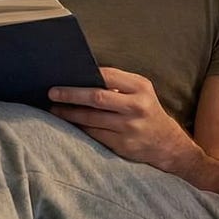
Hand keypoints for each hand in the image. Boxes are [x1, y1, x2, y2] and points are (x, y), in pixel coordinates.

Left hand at [48, 67, 195, 168]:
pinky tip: (68, 123)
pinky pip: (94, 134)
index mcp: (141, 88)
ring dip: (69, 113)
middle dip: (71, 94)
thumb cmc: (147, 111)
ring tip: (54, 109)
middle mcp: (136, 107)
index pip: (108, 76)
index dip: (86, 75)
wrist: (166, 143)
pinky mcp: (122, 145)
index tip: (66, 74)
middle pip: (97, 97)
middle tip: (52, 93)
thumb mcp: (140, 92)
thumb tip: (81, 77)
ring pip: (92, 118)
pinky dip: (79, 127)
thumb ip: (117, 84)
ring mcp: (129, 127)